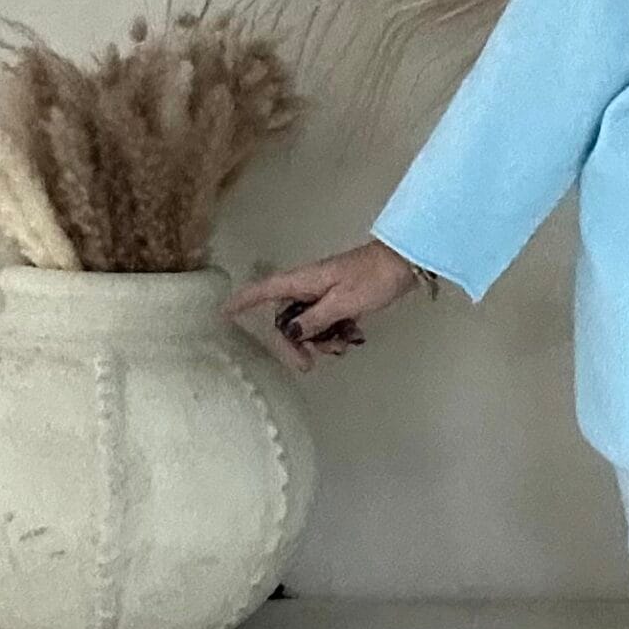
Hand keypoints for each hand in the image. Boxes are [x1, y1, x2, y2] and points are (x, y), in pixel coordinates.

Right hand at [220, 238, 422, 371]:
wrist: (405, 264)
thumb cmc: (374, 277)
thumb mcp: (343, 303)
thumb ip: (315, 320)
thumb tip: (291, 334)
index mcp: (302, 281)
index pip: (263, 291)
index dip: (242, 302)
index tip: (222, 313)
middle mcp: (308, 287)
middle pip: (287, 319)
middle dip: (297, 343)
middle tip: (309, 364)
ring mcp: (325, 294)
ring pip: (309, 325)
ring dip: (321, 341)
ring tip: (342, 346)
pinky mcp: (341, 300)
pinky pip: (328, 323)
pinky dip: (336, 333)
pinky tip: (352, 338)